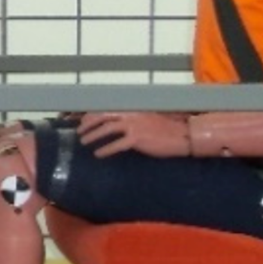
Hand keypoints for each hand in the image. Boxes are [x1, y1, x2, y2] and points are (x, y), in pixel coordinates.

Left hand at [76, 112, 190, 158]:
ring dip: (92, 135)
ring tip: (84, 142)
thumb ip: (134, 120)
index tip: (83, 120)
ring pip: (107, 128)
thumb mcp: (148, 120)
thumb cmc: (167, 130)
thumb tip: (119, 126)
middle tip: (79, 131)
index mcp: (133, 109)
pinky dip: (105, 149)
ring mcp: (134, 125)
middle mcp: (132, 114)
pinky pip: (116, 144)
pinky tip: (98, 154)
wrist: (183, 135)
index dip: (93, 114)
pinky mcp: (138, 138)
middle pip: (103, 115)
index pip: (108, 109)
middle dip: (88, 123)